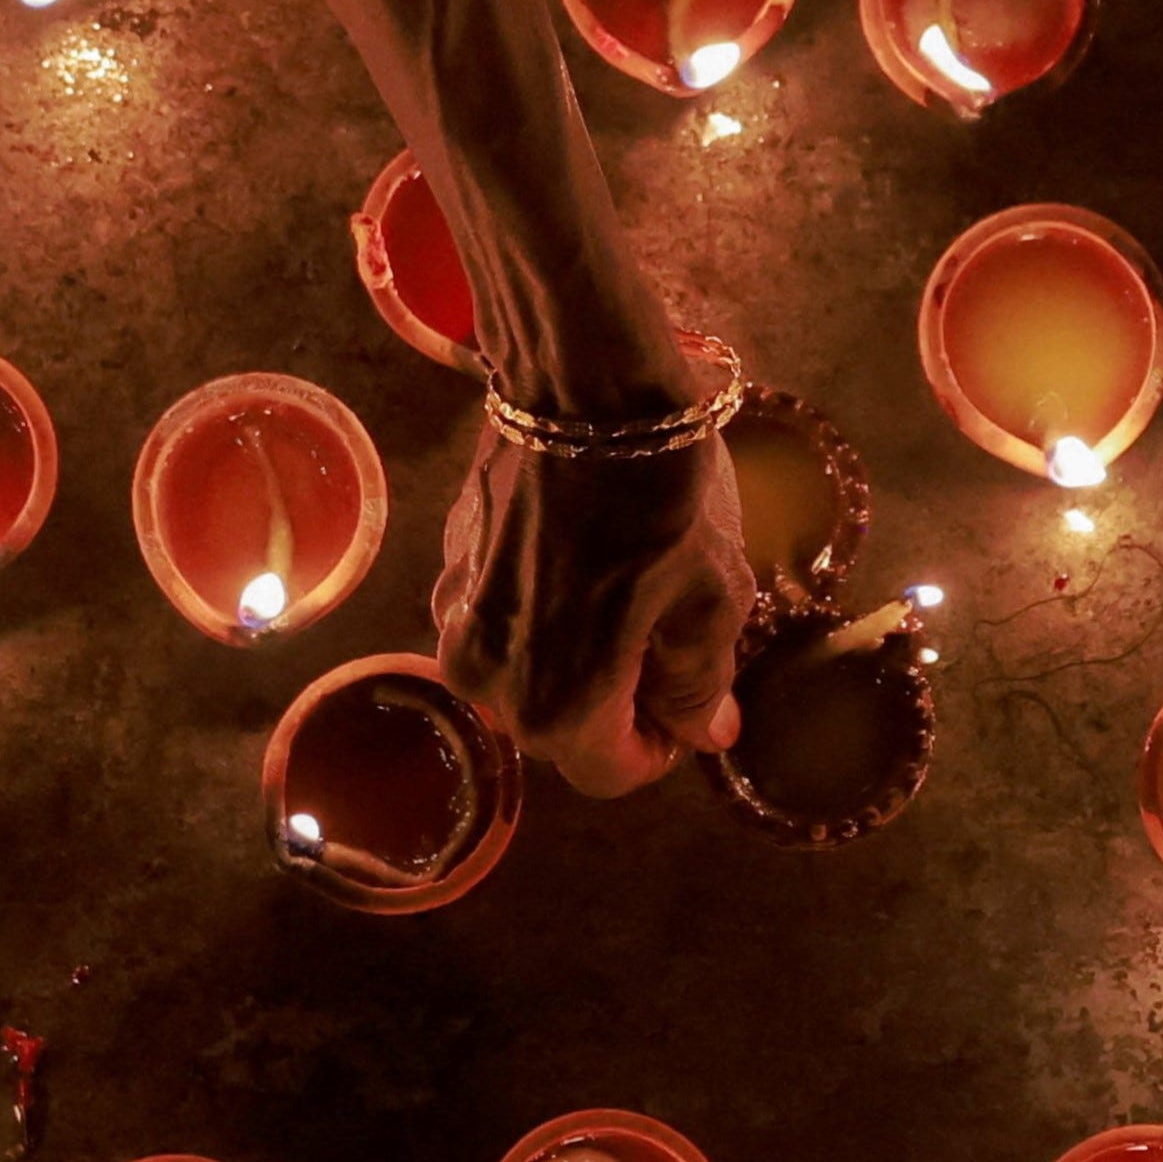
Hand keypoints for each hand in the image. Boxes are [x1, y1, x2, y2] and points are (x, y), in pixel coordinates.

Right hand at [433, 429, 755, 796]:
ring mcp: (457, 628)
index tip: (694, 696)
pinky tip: (584, 556)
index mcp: (558, 709)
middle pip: (566, 732)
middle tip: (668, 634)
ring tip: (628, 590)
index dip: (662, 745)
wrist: (580, 386)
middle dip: (619, 702)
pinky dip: (544, 615)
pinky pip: (504, 626)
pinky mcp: (447, 574)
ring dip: (581, 658)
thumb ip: (702, 685)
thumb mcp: (714, 599)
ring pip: (532, 678)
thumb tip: (705, 735)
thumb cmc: (660, 497)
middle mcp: (489, 685)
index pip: (613, 775)